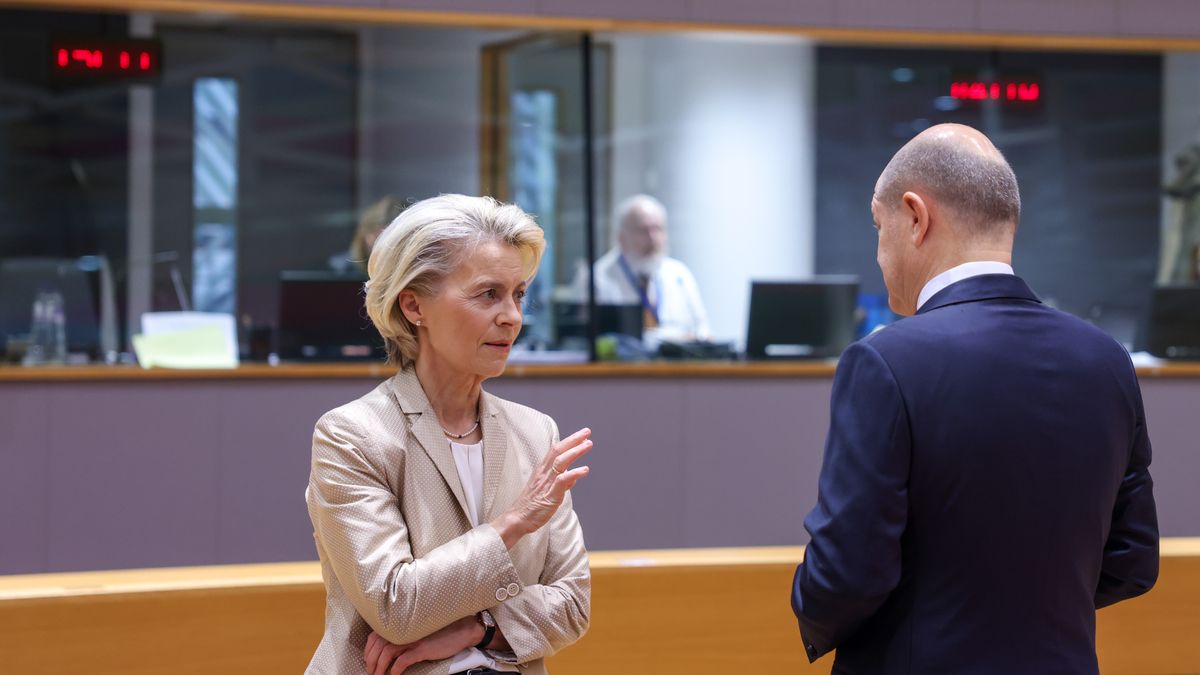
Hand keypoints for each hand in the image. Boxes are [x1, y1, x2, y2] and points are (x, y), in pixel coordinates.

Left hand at [364, 616, 481, 674]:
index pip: (375, 636)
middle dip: (371, 661)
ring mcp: (413, 638)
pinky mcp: (422, 648)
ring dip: (380, 667)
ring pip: (386, 653)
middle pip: (378, 646)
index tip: (368, 660)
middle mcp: (404, 629)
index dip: (368, 650)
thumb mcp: (416, 630)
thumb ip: (402, 634)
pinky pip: (403, 661)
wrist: (461, 630)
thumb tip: (386, 647)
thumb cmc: (439, 631)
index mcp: (401, 624)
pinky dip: (395, 669)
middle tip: (372, 672)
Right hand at [492, 427, 592, 548]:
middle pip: (558, 451)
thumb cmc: (531, 506)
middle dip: (573, 440)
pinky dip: (574, 474)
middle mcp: (544, 473)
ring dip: (575, 452)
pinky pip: (562, 481)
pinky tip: (585, 470)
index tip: (581, 435)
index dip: (568, 441)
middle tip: (587, 432)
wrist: (517, 519)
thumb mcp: (546, 490)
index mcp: (542, 471)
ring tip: (588, 445)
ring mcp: (546, 483)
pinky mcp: (550, 495)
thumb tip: (572, 477)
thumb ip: (560, 482)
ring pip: (560, 462)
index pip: (555, 451)